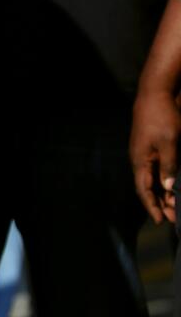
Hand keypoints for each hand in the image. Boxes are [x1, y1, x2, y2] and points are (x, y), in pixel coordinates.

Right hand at [131, 88, 180, 223]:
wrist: (154, 94)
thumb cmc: (161, 117)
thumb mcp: (169, 143)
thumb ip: (169, 166)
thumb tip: (167, 188)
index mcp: (140, 160)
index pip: (144, 189)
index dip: (152, 206)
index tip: (161, 222)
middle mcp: (140, 159)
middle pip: (148, 187)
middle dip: (160, 204)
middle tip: (174, 219)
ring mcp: (145, 153)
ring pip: (154, 179)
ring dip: (164, 194)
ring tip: (175, 207)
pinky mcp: (152, 148)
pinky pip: (157, 170)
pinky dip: (165, 181)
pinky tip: (173, 187)